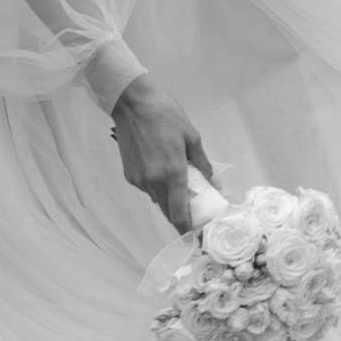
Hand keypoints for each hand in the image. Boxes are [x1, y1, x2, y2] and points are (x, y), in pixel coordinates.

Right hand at [109, 74, 213, 232]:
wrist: (132, 103)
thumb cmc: (166, 115)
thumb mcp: (191, 135)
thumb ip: (202, 162)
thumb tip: (212, 181)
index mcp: (172, 173)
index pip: (179, 213)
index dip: (187, 229)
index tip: (194, 237)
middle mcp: (154, 182)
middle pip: (167, 211)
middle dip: (179, 215)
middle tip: (191, 210)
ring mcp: (139, 181)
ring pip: (157, 199)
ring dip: (168, 197)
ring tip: (176, 180)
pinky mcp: (129, 175)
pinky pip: (147, 188)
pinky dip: (156, 185)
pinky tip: (159, 167)